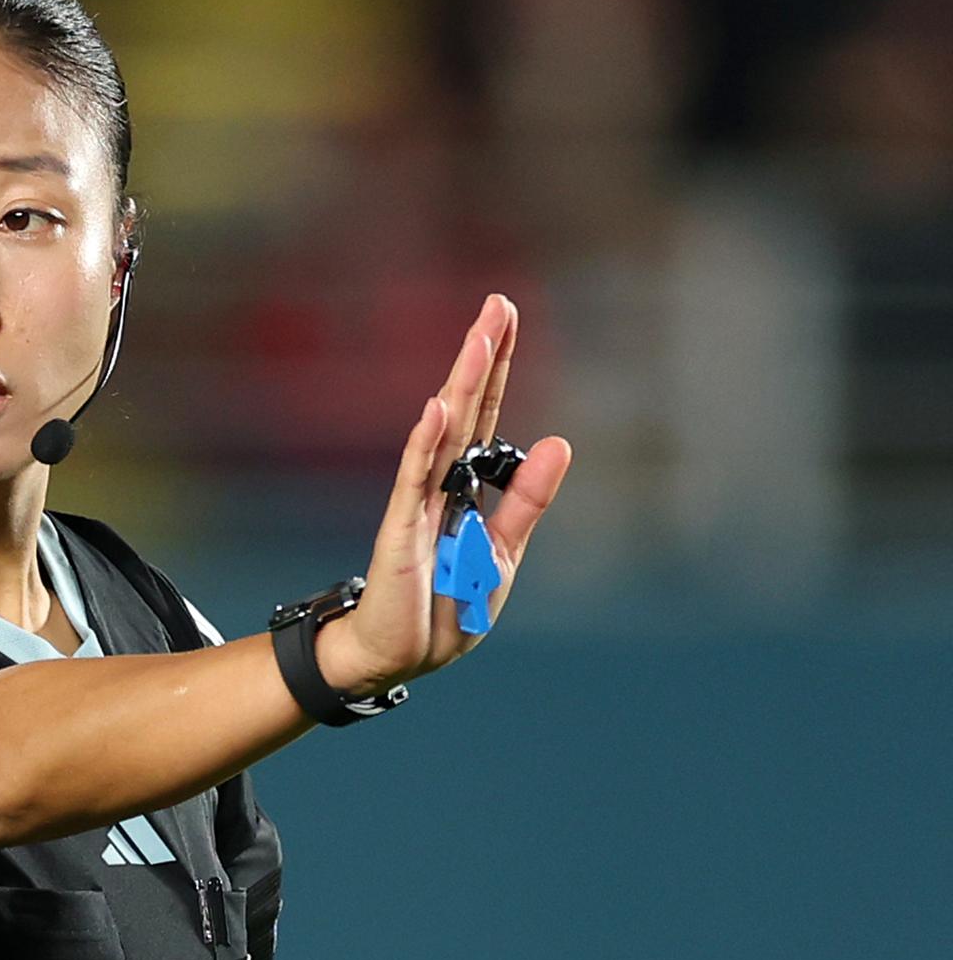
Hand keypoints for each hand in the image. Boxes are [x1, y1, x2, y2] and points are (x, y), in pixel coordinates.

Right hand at [315, 293, 573, 694]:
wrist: (400, 655)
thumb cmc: (446, 606)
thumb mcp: (504, 550)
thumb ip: (528, 498)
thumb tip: (559, 440)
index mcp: (467, 487)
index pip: (485, 415)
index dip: (497, 367)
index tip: (506, 317)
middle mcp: (440, 483)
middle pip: (466, 409)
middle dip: (481, 356)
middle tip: (497, 303)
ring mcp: (417, 503)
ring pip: (443, 433)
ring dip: (461, 385)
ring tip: (479, 340)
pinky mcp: (400, 532)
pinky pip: (413, 481)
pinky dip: (425, 444)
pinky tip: (435, 408)